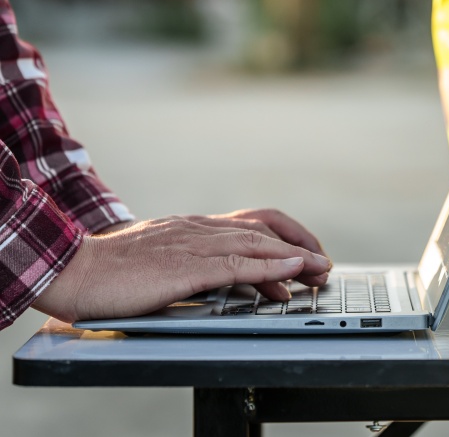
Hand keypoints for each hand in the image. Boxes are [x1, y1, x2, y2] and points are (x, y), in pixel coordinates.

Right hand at [32, 215, 331, 322]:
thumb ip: (195, 263)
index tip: (306, 252)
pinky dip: (269, 266)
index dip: (286, 235)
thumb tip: (230, 277)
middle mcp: (200, 229)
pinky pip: (236, 264)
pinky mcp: (185, 267)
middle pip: (264, 230)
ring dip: (295, 256)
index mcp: (195, 227)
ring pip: (256, 244)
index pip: (253, 222)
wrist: (74, 269)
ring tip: (319, 269)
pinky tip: (290, 271)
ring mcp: (194, 245)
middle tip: (323, 265)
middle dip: (299, 246)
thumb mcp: (164, 259)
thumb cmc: (114, 270)